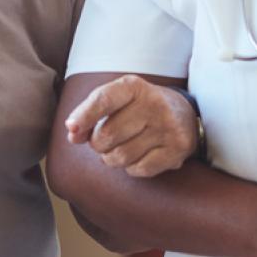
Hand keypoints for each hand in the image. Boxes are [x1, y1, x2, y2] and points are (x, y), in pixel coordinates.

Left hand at [64, 75, 198, 177]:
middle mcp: (154, 104)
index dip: (85, 116)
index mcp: (134, 87)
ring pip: (121, 156)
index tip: (71, 129)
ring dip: (113, 158)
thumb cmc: (140, 108)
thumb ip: (91, 113)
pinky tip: (140, 156)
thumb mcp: (117, 99)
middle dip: (98, 144)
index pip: (104, 100)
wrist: (185, 115)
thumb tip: (72, 135)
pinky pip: (139, 169)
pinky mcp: (177, 149)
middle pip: (108, 135)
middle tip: (105, 141)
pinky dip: (132, 168)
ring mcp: (168, 127)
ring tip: (122, 148)